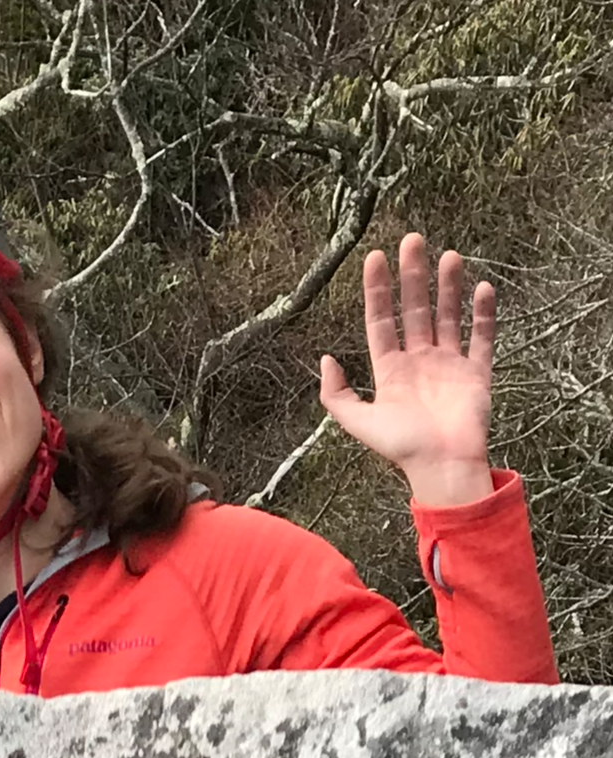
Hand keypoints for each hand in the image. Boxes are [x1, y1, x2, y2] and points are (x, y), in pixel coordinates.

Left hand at [320, 232, 494, 505]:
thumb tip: (325, 358)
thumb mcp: (356, 421)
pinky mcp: (476, 374)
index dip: (378, 290)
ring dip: (448, 286)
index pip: (381, 321)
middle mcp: (419, 362)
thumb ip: (336, 393)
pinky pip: (481, 338)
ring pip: (447, 316)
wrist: (442, 467)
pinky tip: (481, 288)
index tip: (375, 258)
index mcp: (390, 370)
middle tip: (412, 240)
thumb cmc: (400, 448)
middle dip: (413, 275)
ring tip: (448, 254)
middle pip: (414, 309)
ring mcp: (449, 365)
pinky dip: (483, 314)